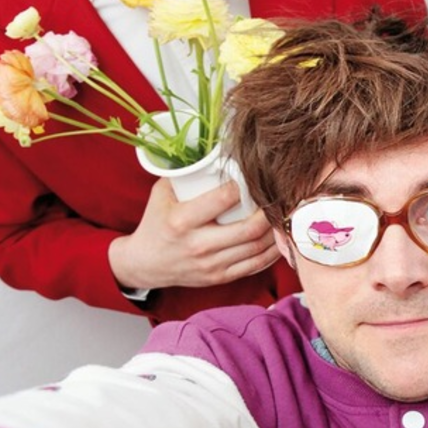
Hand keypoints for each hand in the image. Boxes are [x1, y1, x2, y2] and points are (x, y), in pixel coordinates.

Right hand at [109, 177, 280, 290]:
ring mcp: (211, 265)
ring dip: (275, 231)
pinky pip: (255, 265)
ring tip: (282, 214)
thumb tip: (215, 150)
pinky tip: (278, 237)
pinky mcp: (220, 277)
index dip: (244, 187)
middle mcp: (198, 246)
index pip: (224, 199)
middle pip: (249, 228)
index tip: (252, 177)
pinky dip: (272, 252)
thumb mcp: (162, 193)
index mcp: (182, 221)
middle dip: (269, 211)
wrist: (146, 264)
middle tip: (277, 197)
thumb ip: (186, 174)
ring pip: (257, 248)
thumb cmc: (157, 222)